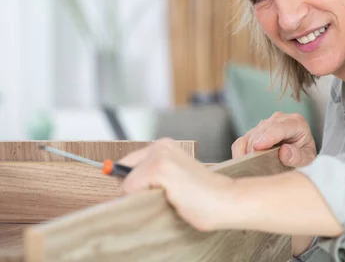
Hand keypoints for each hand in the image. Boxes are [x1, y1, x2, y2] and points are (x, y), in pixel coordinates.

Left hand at [118, 138, 234, 231]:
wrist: (225, 199)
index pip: (128, 163)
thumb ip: (151, 176)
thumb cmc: (202, 195)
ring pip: (127, 183)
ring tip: (169, 197)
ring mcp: (160, 156)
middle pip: (123, 173)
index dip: (131, 182)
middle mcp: (161, 146)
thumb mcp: (173, 178)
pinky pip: (131, 189)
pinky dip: (141, 199)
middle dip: (134, 189)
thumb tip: (119, 186)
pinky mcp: (159, 169)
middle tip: (164, 196)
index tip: (141, 192)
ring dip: (141, 196)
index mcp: (165, 146)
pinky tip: (169, 198)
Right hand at [231, 112, 315, 167]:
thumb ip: (298, 156)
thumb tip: (283, 152)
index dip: (267, 137)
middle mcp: (279, 119)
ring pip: (250, 136)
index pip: (279, 128)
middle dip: (256, 149)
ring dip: (247, 152)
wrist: (301, 153)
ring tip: (250, 167)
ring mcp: (265, 124)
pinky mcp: (254, 132)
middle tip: (254, 167)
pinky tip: (244, 163)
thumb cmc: (304, 155)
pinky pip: (241, 141)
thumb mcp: (308, 159)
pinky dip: (240, 152)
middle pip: (262, 132)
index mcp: (296, 122)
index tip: (257, 148)